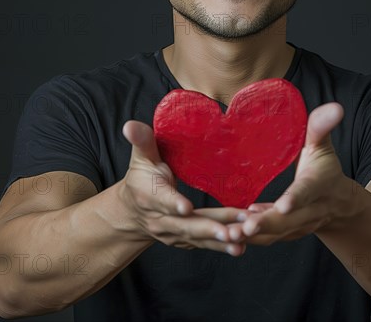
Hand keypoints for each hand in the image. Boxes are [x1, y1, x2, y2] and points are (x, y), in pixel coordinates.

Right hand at [120, 120, 245, 255]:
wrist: (131, 211)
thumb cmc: (141, 177)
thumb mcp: (140, 158)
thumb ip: (141, 141)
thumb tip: (130, 125)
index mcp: (150, 195)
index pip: (162, 200)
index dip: (173, 203)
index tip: (186, 208)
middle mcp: (161, 219)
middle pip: (186, 225)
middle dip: (208, 228)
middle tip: (230, 231)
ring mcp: (173, 233)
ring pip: (198, 237)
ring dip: (220, 240)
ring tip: (241, 240)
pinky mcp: (185, 240)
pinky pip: (205, 244)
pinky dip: (222, 246)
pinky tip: (241, 246)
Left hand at [227, 102, 348, 245]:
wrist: (338, 204)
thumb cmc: (325, 168)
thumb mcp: (324, 146)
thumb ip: (322, 128)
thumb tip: (335, 107)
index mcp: (318, 184)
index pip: (307, 191)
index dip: (296, 198)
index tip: (283, 204)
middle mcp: (309, 209)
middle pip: (288, 220)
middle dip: (266, 224)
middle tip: (244, 227)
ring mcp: (298, 224)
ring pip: (275, 234)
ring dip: (253, 236)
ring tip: (230, 234)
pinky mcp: (287, 232)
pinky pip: (269, 237)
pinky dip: (251, 237)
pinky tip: (232, 231)